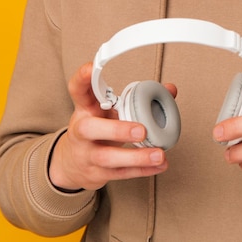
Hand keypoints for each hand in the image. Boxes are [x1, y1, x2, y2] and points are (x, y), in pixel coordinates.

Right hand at [49, 63, 175, 190]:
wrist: (71, 164)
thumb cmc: (96, 129)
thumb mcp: (109, 110)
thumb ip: (136, 98)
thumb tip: (170, 89)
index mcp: (85, 109)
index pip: (78, 90)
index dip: (82, 78)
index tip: (91, 67)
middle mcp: (81, 131)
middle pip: (91, 129)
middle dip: (117, 130)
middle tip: (142, 130)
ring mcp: (87, 154)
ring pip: (108, 158)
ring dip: (136, 157)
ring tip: (158, 154)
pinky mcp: (96, 174)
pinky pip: (121, 174)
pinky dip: (142, 170)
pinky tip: (159, 165)